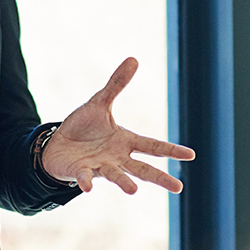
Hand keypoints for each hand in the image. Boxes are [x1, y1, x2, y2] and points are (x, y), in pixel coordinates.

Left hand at [41, 57, 194, 193]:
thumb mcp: (100, 102)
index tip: (191, 155)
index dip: (171, 150)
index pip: (153, 146)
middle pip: (142, 169)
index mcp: (126, 141)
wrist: (58, 144)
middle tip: (178, 188)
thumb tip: (134, 58)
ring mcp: (100, 166)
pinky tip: (87, 188)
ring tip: (133, 190)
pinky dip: (85, 181)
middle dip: (159, 178)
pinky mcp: (80, 172)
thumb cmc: (83, 127)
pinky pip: (84, 177)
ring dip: (124, 182)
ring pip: (116, 175)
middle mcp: (117, 157)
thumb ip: (116, 84)